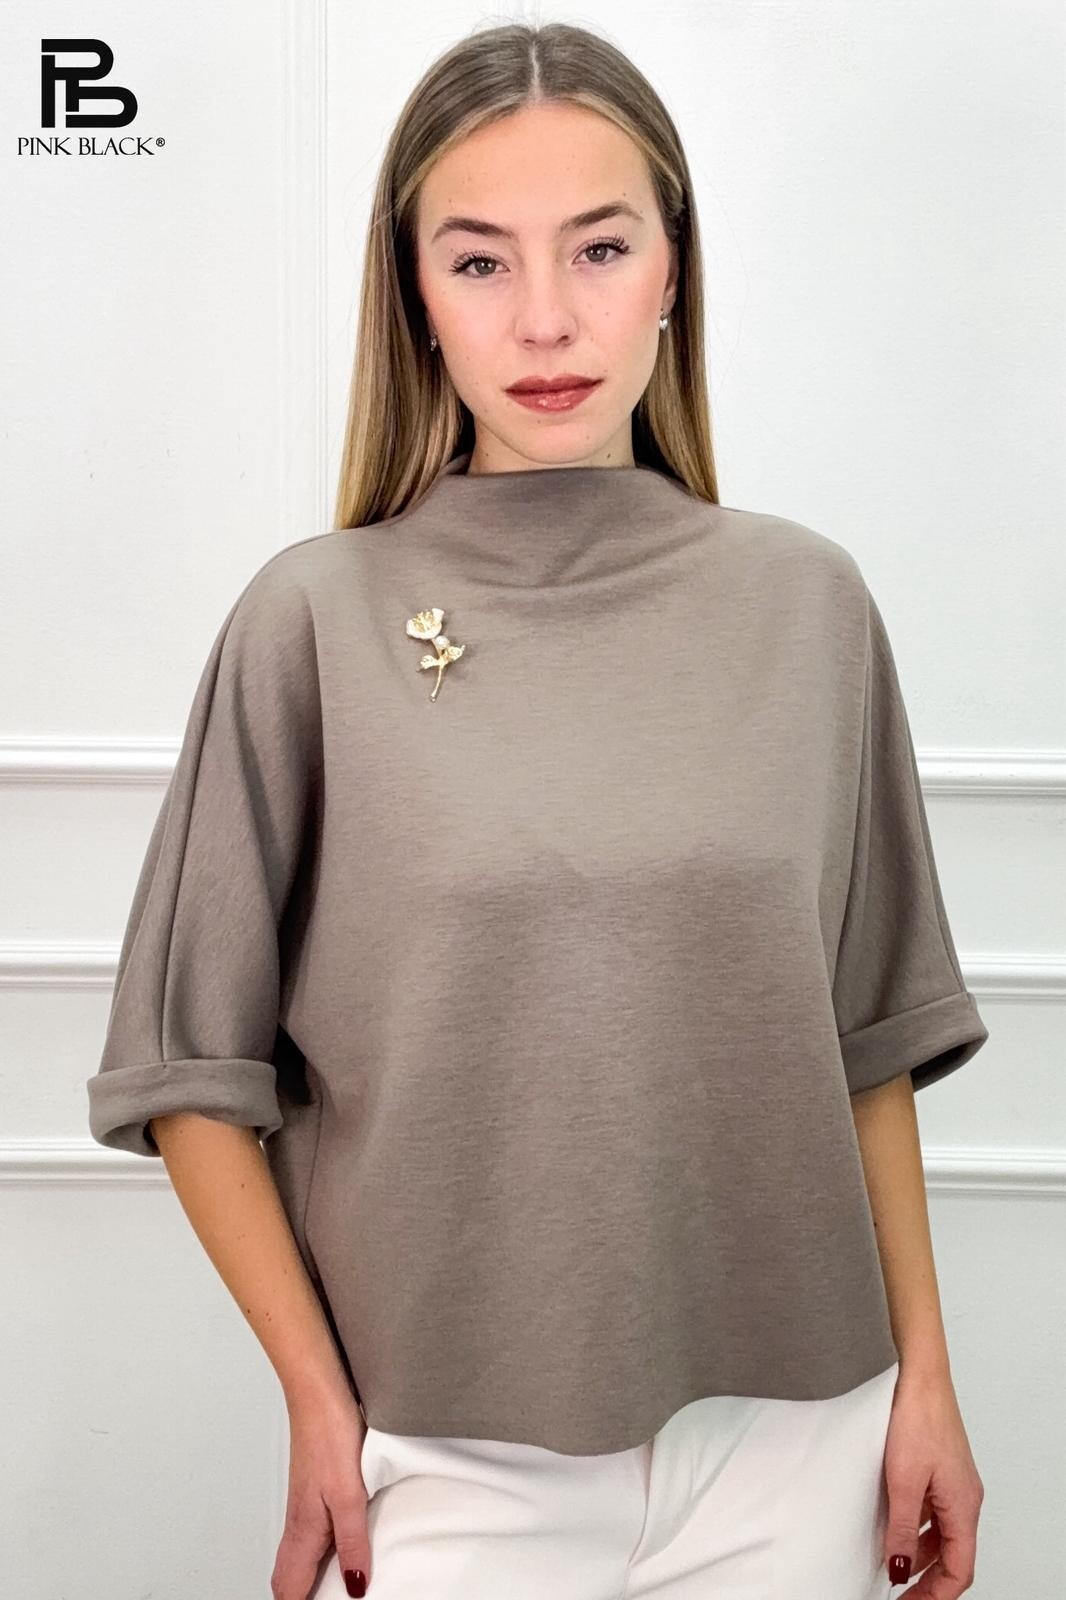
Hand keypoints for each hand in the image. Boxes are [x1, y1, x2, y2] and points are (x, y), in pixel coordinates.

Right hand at [271, 1388, 372, 1599]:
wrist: (318, 1391)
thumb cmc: (328, 1432)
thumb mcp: (349, 1493)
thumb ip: (352, 1541)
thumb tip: (354, 1586)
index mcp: (302, 1530)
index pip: (288, 1589)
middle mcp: (298, 1522)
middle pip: (287, 1577)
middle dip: (299, 1597)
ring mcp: (304, 1505)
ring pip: (298, 1556)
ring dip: (308, 1577)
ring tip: (334, 1588)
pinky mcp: (315, 1488)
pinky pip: (310, 1533)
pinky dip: (319, 1552)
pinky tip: (339, 1546)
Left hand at [882, 1364, 984, 1595]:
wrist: (921, 1377)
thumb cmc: (918, 1420)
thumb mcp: (903, 1481)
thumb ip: (901, 1529)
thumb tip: (898, 1568)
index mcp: (963, 1507)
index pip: (960, 1570)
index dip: (936, 1594)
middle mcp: (965, 1499)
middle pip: (954, 1557)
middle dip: (928, 1580)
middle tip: (900, 1593)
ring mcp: (954, 1484)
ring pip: (942, 1536)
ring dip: (920, 1555)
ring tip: (892, 1565)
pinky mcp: (941, 1470)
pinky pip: (934, 1513)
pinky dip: (917, 1529)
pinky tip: (894, 1528)